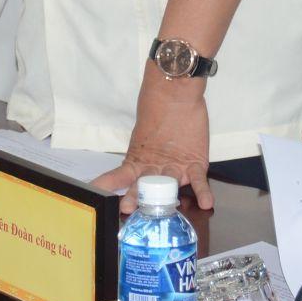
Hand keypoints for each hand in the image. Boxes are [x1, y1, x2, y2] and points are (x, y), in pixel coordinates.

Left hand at [95, 70, 211, 211]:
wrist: (174, 91)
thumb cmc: (157, 107)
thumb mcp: (143, 133)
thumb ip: (141, 153)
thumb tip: (132, 165)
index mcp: (138, 158)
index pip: (120, 175)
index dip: (108, 184)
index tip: (95, 193)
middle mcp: (155, 165)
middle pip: (143, 185)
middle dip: (134, 197)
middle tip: (126, 207)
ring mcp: (175, 165)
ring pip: (167, 185)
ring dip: (162, 198)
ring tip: (156, 209)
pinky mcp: (195, 161)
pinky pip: (199, 179)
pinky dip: (203, 191)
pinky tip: (206, 203)